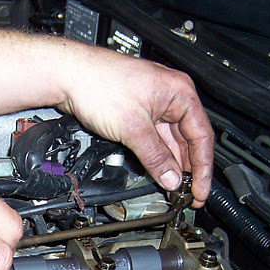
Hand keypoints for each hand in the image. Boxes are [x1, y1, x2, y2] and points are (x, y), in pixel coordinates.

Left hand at [57, 46, 212, 206]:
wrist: (67, 75)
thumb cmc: (98, 83)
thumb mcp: (133, 127)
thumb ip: (156, 156)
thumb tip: (172, 179)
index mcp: (179, 92)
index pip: (202, 136)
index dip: (202, 168)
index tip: (200, 190)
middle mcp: (170, 96)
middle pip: (187, 140)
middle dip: (187, 169)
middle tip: (187, 195)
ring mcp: (153, 104)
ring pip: (169, 141)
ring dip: (171, 165)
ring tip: (172, 188)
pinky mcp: (136, 112)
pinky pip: (153, 139)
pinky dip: (156, 156)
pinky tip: (156, 171)